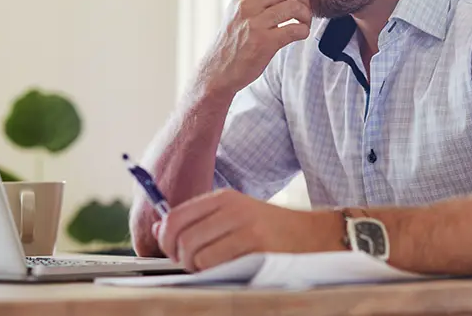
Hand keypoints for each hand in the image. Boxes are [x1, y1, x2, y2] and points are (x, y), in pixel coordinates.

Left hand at [155, 189, 342, 271]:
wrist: (312, 235)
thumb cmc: (269, 230)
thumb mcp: (234, 215)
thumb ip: (198, 221)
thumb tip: (159, 229)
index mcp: (223, 198)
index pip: (174, 217)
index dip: (165, 240)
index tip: (173, 251)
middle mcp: (231, 208)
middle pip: (180, 238)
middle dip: (179, 258)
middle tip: (193, 265)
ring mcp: (244, 226)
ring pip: (194, 254)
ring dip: (196, 269)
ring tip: (212, 268)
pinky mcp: (255, 246)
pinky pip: (214, 264)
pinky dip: (212, 273)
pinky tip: (226, 270)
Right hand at [197, 0, 311, 97]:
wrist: (218, 69)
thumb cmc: (235, 36)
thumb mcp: (239, 6)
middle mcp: (247, 3)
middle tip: (304, 8)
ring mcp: (254, 22)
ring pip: (295, 5)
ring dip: (306, 15)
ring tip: (303, 22)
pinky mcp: (263, 42)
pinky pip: (295, 29)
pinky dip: (304, 31)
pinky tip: (299, 34)